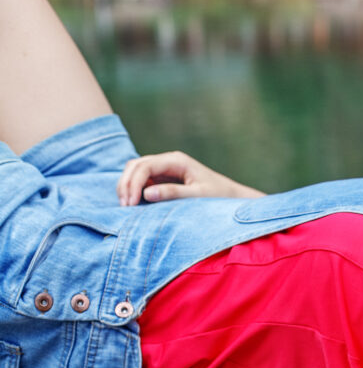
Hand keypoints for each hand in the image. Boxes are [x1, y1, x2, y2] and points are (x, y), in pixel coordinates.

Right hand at [117, 151, 263, 205]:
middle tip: (125, 206)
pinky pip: (142, 180)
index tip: (130, 203)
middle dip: (126, 184)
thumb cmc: (219, 196)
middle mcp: (169, 161)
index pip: (145, 166)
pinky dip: (134, 190)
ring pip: (135, 171)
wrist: (232, 197)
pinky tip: (134, 204)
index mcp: (177, 160)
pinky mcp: (164, 178)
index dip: (133, 183)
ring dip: (127, 186)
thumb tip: (146, 193)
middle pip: (135, 165)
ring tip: (127, 206)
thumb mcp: (198, 195)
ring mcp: (165, 169)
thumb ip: (173, 193)